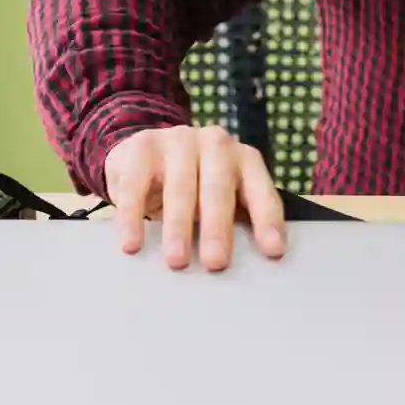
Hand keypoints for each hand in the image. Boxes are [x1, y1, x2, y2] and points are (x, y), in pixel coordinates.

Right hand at [102, 125, 286, 270]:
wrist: (145, 150)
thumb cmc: (194, 184)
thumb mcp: (221, 196)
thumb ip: (237, 218)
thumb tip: (251, 263)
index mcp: (244, 160)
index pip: (260, 191)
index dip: (267, 220)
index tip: (273, 252)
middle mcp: (216, 145)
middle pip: (218, 189)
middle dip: (218, 228)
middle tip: (215, 263)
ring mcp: (178, 141)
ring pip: (180, 188)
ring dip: (178, 227)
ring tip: (177, 261)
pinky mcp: (142, 147)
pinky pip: (136, 186)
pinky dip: (134, 217)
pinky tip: (132, 244)